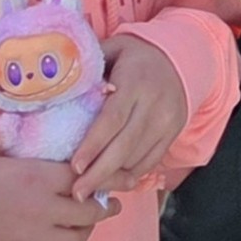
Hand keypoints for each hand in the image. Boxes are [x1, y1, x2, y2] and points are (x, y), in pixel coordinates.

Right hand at [0, 146, 115, 240]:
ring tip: (82, 223)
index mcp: (40, 176)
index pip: (89, 177)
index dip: (110, 177)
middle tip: (109, 202)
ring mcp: (30, 238)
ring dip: (83, 231)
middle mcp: (42, 209)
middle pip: (90, 213)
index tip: (123, 176)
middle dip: (104, 207)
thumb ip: (29, 148)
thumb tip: (49, 137)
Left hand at [70, 38, 189, 200]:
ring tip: (89, 191)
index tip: (75, 166)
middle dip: (99, 173)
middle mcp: (154, 104)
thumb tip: (58, 76)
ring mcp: (166, 121)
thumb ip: (90, 63)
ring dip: (113, 178)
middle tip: (77, 192)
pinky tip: (113, 182)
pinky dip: (131, 174)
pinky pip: (151, 161)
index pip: (113, 118)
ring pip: (137, 158)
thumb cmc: (137, 56)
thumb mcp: (115, 48)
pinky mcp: (173, 133)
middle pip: (125, 145)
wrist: (182, 59)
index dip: (93, 144)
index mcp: (135, 81)